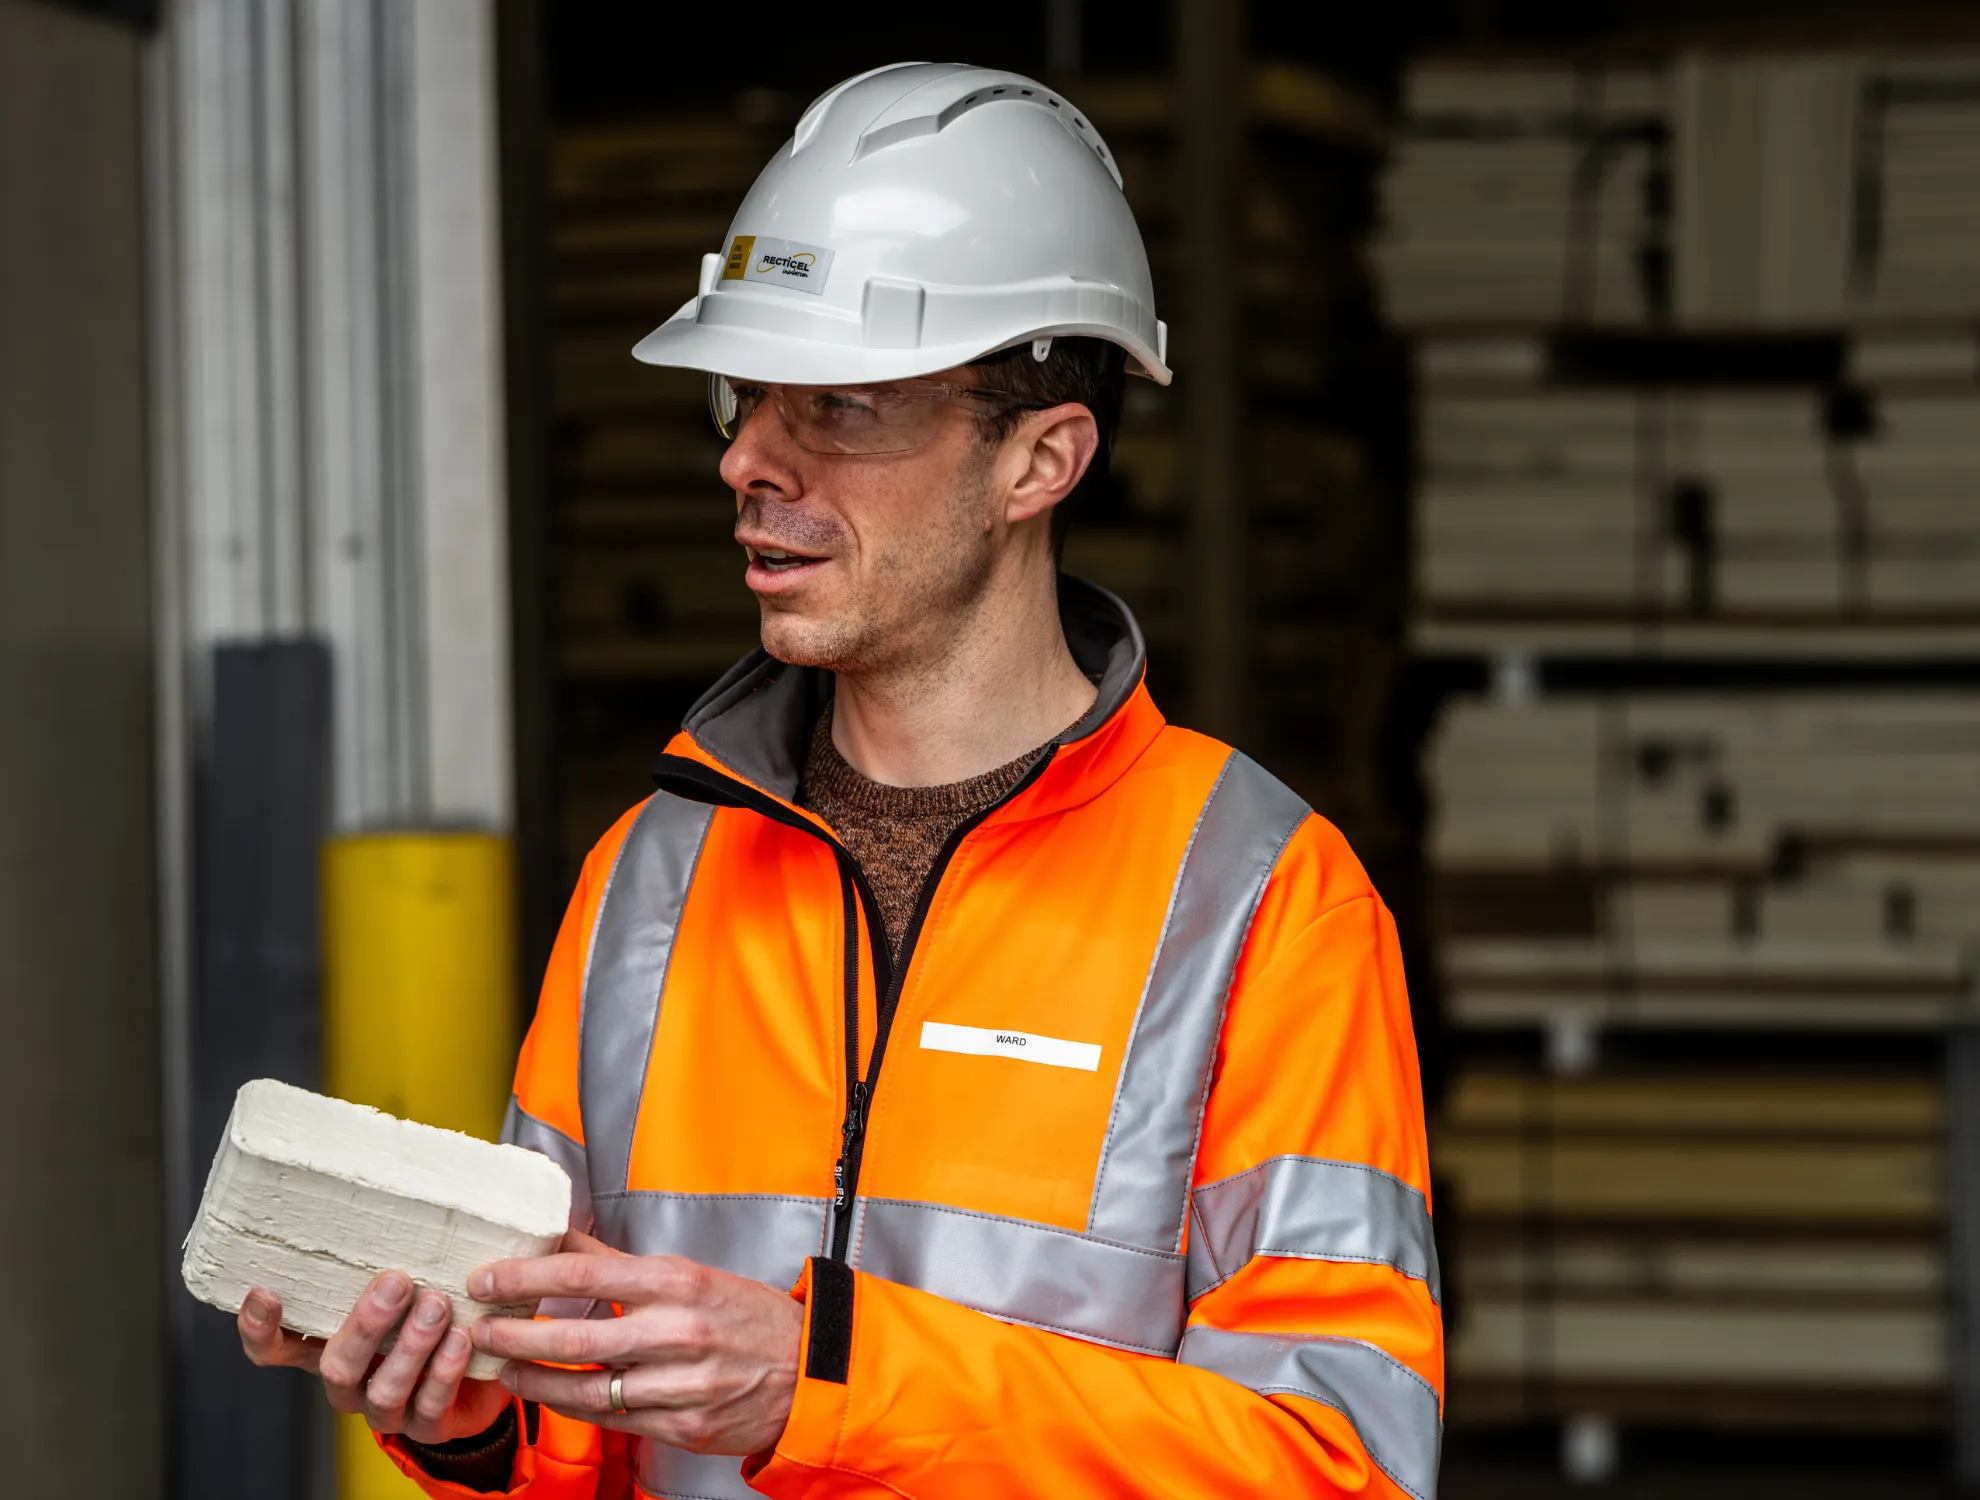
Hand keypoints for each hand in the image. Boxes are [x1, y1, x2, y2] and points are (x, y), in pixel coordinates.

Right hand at [238, 1272, 513, 1444]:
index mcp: (329, 1345)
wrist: (484, 1366)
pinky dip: (445, 1371)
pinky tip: (461, 1338)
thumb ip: (388, 1253)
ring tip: (438, 1306)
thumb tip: (398, 1181)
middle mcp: (349, 1382)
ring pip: (384, 1389)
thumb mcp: (405, 1281)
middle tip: (397, 1281)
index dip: (261, 1329)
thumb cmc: (433, 1308)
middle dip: (365, 1323)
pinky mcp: (427, 1426)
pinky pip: (430, 1405)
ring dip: (411, 1346)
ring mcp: (385, 1408)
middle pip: (336, 1365)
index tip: (266, 1290)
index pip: (275, 1349)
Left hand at [469, 1230, 802, 1455]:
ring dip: (534, 1380)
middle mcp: (676, 1332)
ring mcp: (679, 1385)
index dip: (527, 1278)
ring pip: (585, 1389)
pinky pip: (612, 1420)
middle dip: (515, 1335)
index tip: (489, 1278)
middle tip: (480, 1329)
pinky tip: (551, 1395)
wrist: (808, 1369)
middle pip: (574, 1338)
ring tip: (504, 1369)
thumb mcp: (690, 1274)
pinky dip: (574, 1407)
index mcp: (677, 1282)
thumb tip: (563, 1240)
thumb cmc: (748, 1316)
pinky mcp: (681, 1427)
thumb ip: (621, 1264)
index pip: (585, 1276)